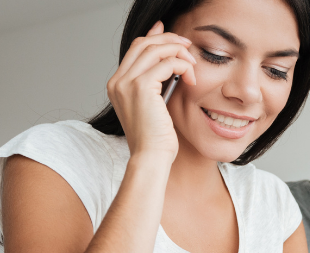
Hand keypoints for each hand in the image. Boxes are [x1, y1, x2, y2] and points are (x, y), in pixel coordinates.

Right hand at [105, 21, 197, 163]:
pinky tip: (191, 80)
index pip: (136, 49)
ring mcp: (126, 83)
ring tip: (192, 65)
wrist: (150, 157)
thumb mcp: (153, 105)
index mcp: (117, 85)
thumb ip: (156, 83)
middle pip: (144, 43)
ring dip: (179, 53)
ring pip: (156, 49)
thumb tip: (168, 61)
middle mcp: (117, 81)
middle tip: (188, 47)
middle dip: (169, 40)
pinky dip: (183, 66)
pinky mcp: (141, 87)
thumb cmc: (155, 138)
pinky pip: (167, 63)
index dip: (155, 37)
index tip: (174, 37)